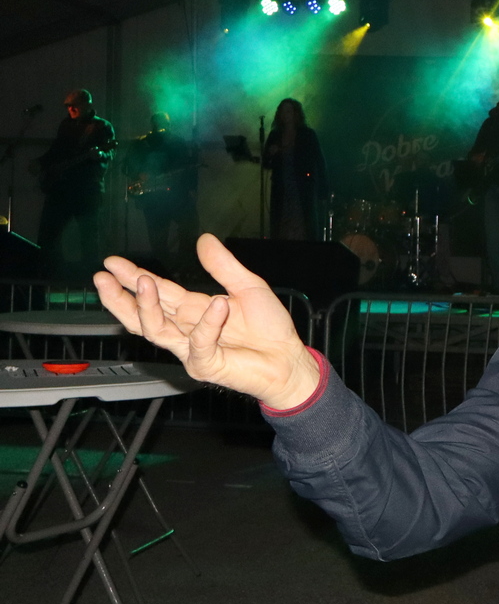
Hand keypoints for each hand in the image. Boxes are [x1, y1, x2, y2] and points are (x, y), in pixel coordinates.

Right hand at [94, 233, 320, 409]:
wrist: (290, 359)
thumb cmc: (270, 329)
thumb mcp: (247, 287)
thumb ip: (223, 266)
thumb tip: (204, 239)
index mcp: (193, 310)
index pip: (157, 292)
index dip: (133, 277)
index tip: (111, 262)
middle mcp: (187, 330)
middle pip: (143, 314)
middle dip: (121, 297)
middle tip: (102, 277)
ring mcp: (193, 350)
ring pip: (156, 331)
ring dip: (147, 306)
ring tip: (144, 281)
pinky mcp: (207, 365)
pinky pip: (199, 344)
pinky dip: (208, 324)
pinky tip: (217, 304)